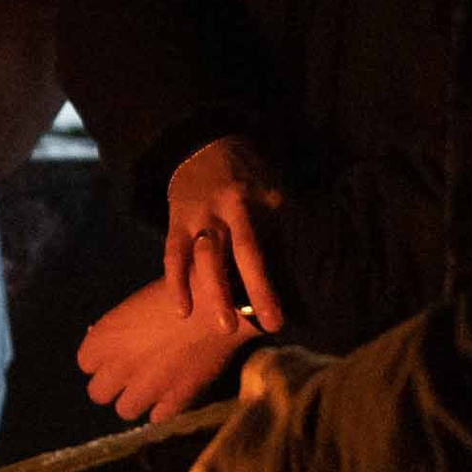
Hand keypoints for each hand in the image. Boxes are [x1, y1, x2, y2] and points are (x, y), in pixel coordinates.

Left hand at [78, 275, 244, 422]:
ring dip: (135, 399)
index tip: (114, 353)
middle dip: (111, 384)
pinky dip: (163, 406)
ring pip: (125, 410)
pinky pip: (157, 416)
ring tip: (151, 385)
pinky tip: (172, 390)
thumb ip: (117, 327)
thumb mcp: (137, 303)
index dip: (99, 359)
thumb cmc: (179, 290)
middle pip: (98, 393)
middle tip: (129, 374)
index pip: (85, 363)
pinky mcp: (175, 399)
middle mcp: (120, 366)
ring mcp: (147, 386)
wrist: (221, 304)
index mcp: (106, 337)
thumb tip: (102, 339)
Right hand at [164, 133, 286, 333]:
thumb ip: (278, 222)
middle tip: (257, 328)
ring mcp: (193, 218)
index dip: (264, 285)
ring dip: (211, 293)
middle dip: (242, 294)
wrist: (201, 144)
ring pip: (200, 260)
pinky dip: (176, 283)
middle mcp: (218, 213)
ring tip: (223, 327)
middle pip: (230, 257)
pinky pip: (171, 256)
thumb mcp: (269, 188)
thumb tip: (299, 263)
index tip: (276, 318)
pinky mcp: (174, 224)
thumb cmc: (246, 173)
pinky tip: (183, 311)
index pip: (256, 251)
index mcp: (245, 204)